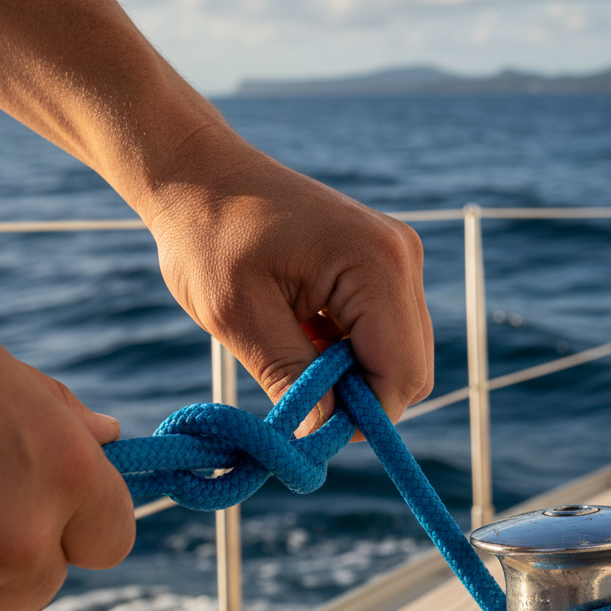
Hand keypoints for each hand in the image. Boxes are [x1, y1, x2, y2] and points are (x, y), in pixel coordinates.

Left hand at [138, 124, 434, 433]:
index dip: (362, 416)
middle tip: (295, 390)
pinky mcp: (382, 262)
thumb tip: (325, 434)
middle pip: (411, 368)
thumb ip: (291, 377)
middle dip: (358, 396)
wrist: (200, 175)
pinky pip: (382, 331)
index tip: (306, 425)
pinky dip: (346, 350)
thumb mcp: (238, 316)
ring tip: (290, 348)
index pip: (402, 373)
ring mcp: (397, 256)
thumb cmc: (209, 237)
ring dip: (349, 373)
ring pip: (398, 353)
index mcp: (375, 264)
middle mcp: (402, 256)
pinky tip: (300, 330)